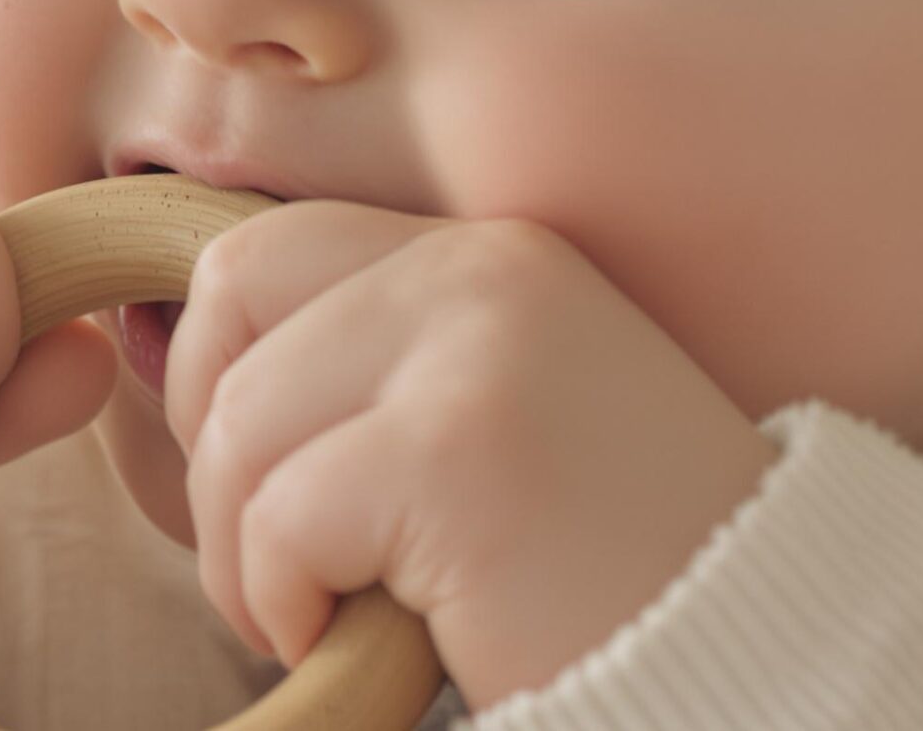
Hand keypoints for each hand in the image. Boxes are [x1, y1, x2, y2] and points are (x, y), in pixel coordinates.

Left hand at [164, 203, 779, 709]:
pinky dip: (278, 602)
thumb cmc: (606, 574)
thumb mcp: (492, 420)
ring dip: (241, 550)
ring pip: (238, 425)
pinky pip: (276, 520)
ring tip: (316, 613)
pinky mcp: (455, 454)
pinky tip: (356, 645)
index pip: (261, 252)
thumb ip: (373, 366)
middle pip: (228, 304)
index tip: (260, 478)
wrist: (767, 669)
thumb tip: (156, 348)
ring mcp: (473, 352)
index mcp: (490, 255)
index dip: (219, 368)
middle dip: (212, 444)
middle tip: (271, 555)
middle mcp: (482, 273)